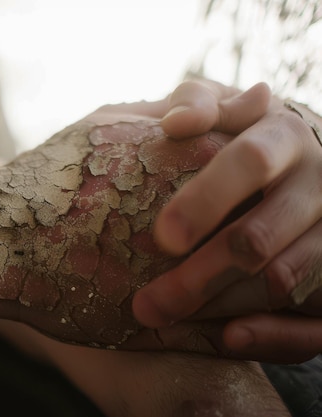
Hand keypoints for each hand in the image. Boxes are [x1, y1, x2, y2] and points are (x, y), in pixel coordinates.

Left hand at [132, 79, 321, 362]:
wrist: (296, 171)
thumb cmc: (241, 138)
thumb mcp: (224, 114)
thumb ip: (200, 105)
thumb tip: (178, 121)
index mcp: (286, 137)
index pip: (250, 162)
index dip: (206, 199)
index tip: (162, 239)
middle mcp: (319, 185)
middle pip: (257, 239)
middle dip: (197, 277)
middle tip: (143, 306)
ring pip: (281, 283)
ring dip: (218, 309)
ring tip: (160, 321)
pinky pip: (316, 323)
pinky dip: (275, 336)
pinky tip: (226, 339)